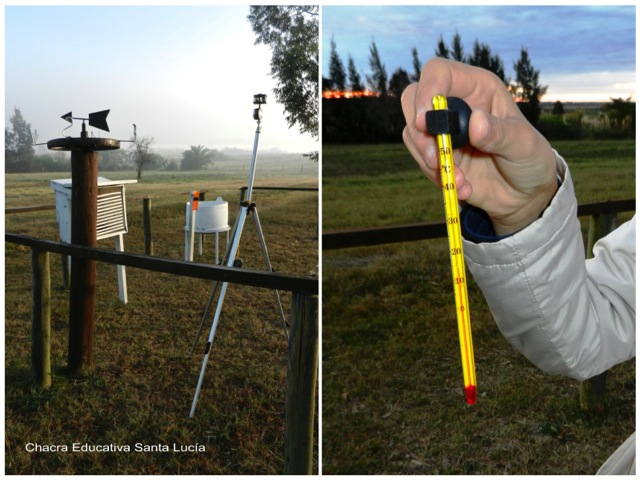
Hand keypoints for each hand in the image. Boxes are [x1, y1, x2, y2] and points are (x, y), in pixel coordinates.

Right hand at [401, 58, 557, 235]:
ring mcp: (443, 130)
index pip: (439, 72)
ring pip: (412, 133)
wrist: (524, 193)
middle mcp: (454, 104)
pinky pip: (420, 160)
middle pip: (412, 98)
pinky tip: (463, 187)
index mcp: (477, 88)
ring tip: (460, 180)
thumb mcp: (524, 145)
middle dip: (418, 129)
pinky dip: (436, 176)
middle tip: (435, 155)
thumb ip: (500, 133)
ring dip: (430, 160)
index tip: (426, 121)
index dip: (427, 90)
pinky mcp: (437, 154)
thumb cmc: (529, 159)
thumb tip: (475, 121)